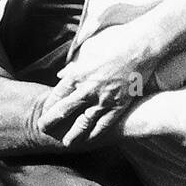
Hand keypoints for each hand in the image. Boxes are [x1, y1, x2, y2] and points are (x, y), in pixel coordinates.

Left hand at [39, 23, 156, 146]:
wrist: (142, 45)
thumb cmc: (115, 41)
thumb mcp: (88, 48)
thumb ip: (74, 65)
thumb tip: (62, 75)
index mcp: (78, 73)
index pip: (57, 94)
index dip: (49, 105)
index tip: (44, 112)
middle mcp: (88, 89)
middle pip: (65, 111)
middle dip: (51, 122)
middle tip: (43, 130)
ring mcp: (104, 99)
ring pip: (84, 122)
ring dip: (73, 134)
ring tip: (66, 143)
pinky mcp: (120, 104)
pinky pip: (105, 123)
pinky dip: (96, 133)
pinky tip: (90, 139)